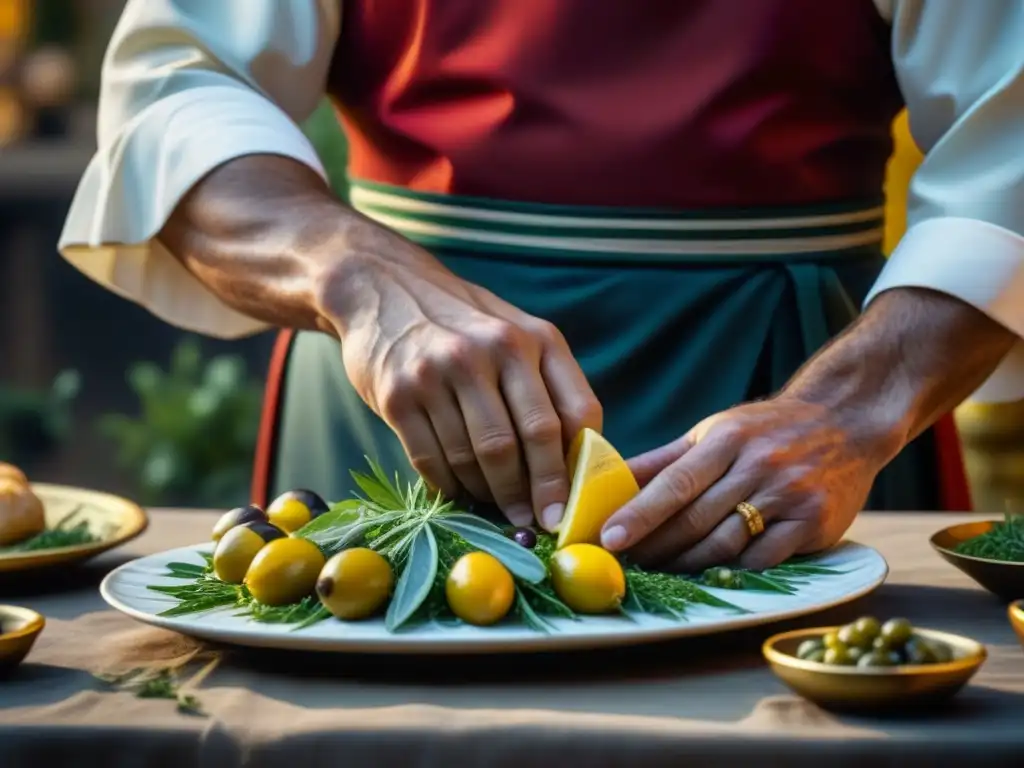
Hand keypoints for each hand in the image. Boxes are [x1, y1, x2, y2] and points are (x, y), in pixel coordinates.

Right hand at [320, 232, 601, 529]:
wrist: (381, 288)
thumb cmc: (462, 324)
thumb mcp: (516, 334)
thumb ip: (548, 386)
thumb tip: (575, 462)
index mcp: (534, 338)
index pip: (574, 413)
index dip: (575, 468)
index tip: (570, 506)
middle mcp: (491, 350)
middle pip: (526, 440)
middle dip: (535, 493)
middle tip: (535, 523)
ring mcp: (440, 372)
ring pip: (477, 457)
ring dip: (490, 494)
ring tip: (494, 506)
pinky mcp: (398, 395)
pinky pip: (432, 461)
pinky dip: (450, 487)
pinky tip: (458, 491)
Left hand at [599, 395, 896, 570]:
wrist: (847, 420)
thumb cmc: (767, 429)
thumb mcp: (715, 431)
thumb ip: (665, 459)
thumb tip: (611, 478)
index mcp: (728, 439)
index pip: (675, 483)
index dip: (639, 514)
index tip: (609, 537)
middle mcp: (758, 465)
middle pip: (695, 519)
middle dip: (655, 547)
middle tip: (625, 563)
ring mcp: (789, 495)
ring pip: (725, 544)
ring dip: (686, 564)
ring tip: (658, 571)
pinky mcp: (814, 523)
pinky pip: (763, 559)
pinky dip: (732, 570)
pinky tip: (708, 573)